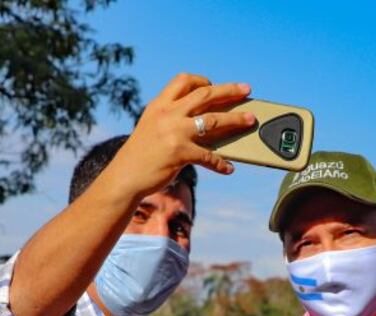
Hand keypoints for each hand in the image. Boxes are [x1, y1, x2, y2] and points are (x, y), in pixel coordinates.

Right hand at [107, 73, 255, 198]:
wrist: (125, 176)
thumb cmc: (140, 155)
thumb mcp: (151, 127)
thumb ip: (170, 118)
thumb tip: (197, 119)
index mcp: (160, 105)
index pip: (184, 81)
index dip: (202, 80)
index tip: (213, 84)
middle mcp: (168, 114)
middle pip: (205, 94)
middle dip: (229, 90)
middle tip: (246, 90)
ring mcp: (175, 133)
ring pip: (214, 120)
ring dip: (236, 119)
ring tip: (250, 120)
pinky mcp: (180, 153)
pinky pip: (208, 156)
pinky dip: (220, 163)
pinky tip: (229, 168)